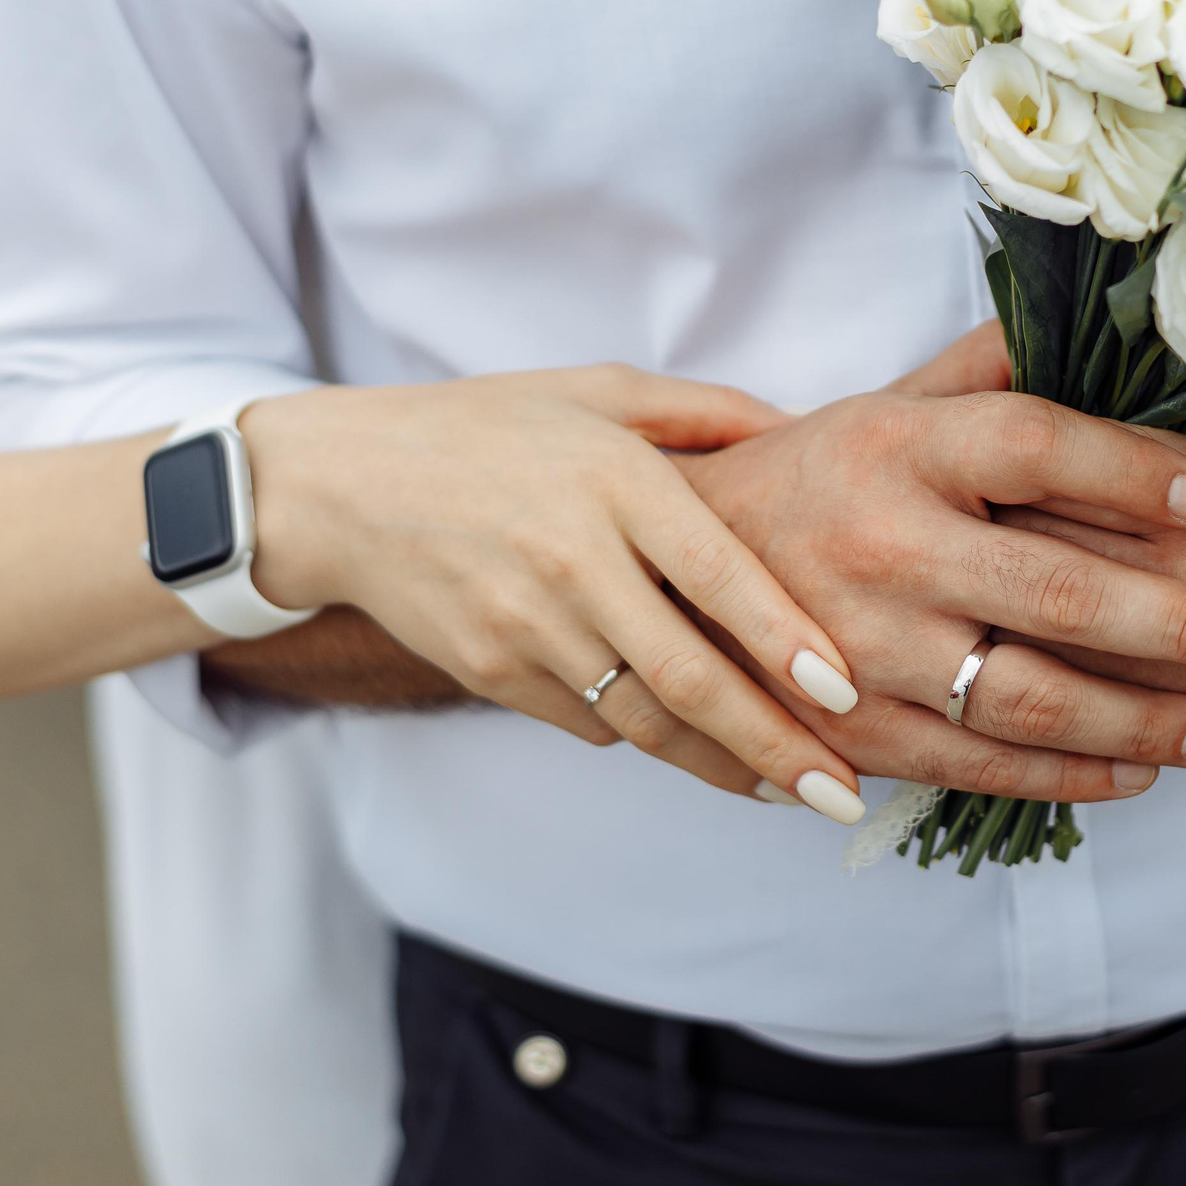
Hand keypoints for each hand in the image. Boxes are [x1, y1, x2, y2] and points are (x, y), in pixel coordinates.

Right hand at [241, 366, 869, 817]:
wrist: (339, 486)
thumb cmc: (482, 428)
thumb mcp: (593, 390)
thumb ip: (701, 410)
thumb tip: (796, 427)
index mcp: (612, 481)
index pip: (716, 575)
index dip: (785, 640)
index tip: (847, 695)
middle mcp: (571, 560)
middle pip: (688, 677)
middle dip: (775, 747)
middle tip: (842, 795)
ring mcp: (525, 626)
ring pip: (643, 721)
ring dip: (723, 767)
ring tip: (791, 793)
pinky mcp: (489, 672)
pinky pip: (588, 722)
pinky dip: (646, 736)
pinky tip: (696, 745)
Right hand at [677, 340, 1185, 804]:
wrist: (670, 565)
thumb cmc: (816, 475)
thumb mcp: (889, 401)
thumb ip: (991, 370)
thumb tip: (1106, 316)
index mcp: (896, 444)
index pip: (1032, 444)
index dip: (1130, 469)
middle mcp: (880, 545)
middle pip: (1053, 589)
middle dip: (1180, 625)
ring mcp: (862, 648)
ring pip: (1026, 698)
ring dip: (1142, 720)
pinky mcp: (852, 730)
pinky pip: (977, 765)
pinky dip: (1067, 775)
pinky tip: (1141, 768)